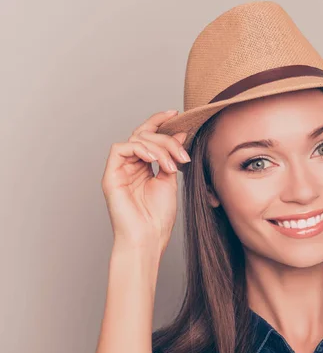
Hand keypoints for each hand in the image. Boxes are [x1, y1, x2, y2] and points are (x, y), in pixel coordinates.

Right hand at [100, 110, 190, 258]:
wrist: (148, 238)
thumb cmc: (158, 217)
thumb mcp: (170, 181)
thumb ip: (172, 157)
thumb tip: (180, 133)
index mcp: (143, 167)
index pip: (148, 136)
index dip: (159, 122)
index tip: (176, 114)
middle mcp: (129, 166)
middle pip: (144, 135)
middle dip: (166, 139)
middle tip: (182, 155)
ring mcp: (119, 170)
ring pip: (135, 139)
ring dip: (158, 147)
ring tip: (171, 164)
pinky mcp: (110, 175)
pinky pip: (121, 148)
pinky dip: (141, 150)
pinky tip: (156, 161)